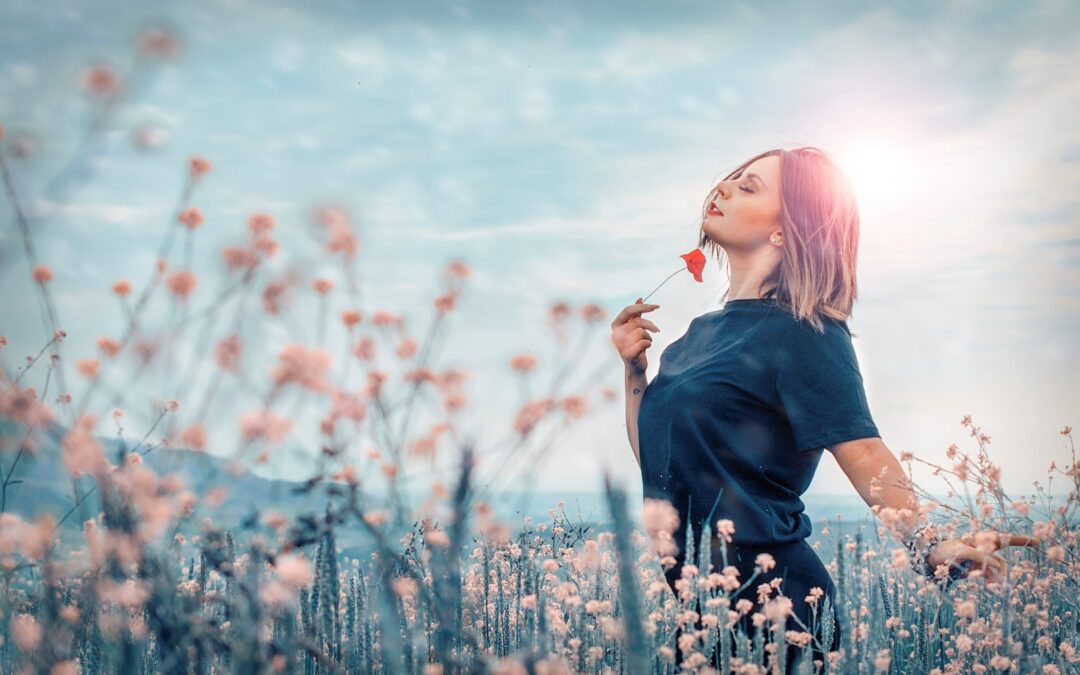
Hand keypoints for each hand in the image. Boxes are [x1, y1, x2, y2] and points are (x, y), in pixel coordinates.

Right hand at [611, 297, 660, 374]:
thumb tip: (639, 299)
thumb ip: (636, 314)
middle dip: (650, 325)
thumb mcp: (635, 328)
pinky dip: (648, 344)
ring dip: (648, 336)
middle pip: (637, 321)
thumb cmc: (635, 345)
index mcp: (616, 325)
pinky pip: (644, 343)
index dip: (643, 307)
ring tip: (647, 341)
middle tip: (656, 330)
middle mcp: (615, 334)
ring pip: (641, 332)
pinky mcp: (627, 354)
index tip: (656, 307)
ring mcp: (620, 345)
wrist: (635, 366)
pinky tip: (645, 348)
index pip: (628, 310)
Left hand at [926, 532, 1040, 584]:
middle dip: (1002, 573)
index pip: (1004, 539)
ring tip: (990, 588)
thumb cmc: (944, 550)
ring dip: (995, 580)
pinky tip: (988, 587)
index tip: (1037, 541)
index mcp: (982, 540)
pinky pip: (989, 577)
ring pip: (996, 572)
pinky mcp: (975, 570)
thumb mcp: (961, 551)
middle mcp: (983, 549)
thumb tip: (998, 567)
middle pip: (1001, 562)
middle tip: (997, 585)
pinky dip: (990, 582)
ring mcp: (980, 560)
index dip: (1021, 540)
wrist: (928, 558)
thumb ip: (980, 557)